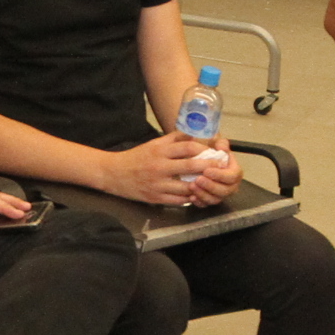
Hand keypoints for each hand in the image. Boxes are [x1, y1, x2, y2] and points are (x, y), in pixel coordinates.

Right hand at [104, 133, 229, 206]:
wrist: (113, 174)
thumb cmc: (136, 158)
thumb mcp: (153, 144)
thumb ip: (173, 139)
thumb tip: (193, 134)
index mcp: (160, 151)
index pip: (187, 148)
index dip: (204, 150)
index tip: (214, 152)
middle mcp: (159, 167)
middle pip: (190, 166)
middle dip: (208, 167)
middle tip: (220, 168)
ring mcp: (157, 184)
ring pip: (187, 186)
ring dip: (201, 185)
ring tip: (211, 182)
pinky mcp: (155, 198)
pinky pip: (178, 200)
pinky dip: (189, 198)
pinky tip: (196, 194)